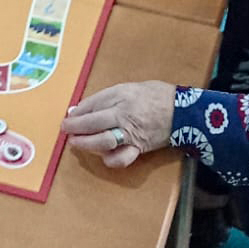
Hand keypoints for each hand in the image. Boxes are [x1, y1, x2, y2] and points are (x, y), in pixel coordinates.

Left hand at [61, 80, 175, 168]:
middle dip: (75, 127)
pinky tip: (103, 158)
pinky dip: (111, 160)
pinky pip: (123, 157)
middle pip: (94, 122)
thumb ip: (105, 97)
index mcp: (121, 96)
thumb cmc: (154, 95)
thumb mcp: (128, 88)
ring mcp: (132, 133)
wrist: (183, 111)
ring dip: (86, 143)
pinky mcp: (139, 148)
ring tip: (75, 143)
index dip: (77, 112)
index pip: (92, 104)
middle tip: (65, 130)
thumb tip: (80, 108)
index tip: (68, 116)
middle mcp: (124, 114)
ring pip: (104, 140)